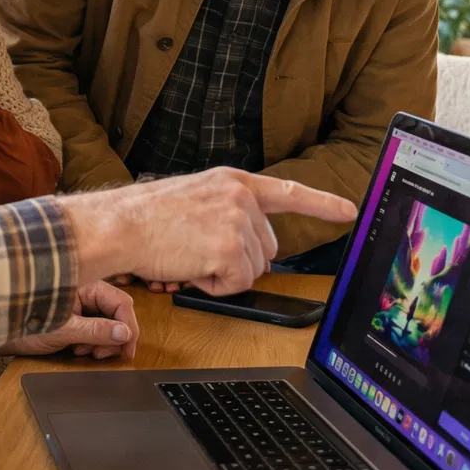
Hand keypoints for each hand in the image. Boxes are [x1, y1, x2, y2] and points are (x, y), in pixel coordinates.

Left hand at [0, 281, 138, 360]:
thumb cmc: (24, 322)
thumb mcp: (64, 330)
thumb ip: (96, 331)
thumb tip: (123, 334)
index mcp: (85, 284)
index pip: (121, 303)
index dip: (129, 328)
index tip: (128, 349)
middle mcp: (86, 290)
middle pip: (117, 313)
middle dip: (115, 337)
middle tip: (102, 355)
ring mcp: (81, 302)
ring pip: (108, 322)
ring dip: (103, 341)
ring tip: (87, 352)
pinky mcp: (76, 313)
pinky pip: (96, 327)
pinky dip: (93, 341)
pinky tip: (80, 349)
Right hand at [60, 169, 357, 296]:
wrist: (119, 225)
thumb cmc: (145, 218)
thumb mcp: (195, 198)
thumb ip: (228, 211)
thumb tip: (250, 245)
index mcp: (233, 182)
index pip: (288, 191)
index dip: (322, 204)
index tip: (350, 211)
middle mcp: (241, 197)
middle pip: (268, 249)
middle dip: (239, 261)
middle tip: (199, 253)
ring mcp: (238, 222)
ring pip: (254, 270)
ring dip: (223, 275)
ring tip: (189, 258)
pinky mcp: (231, 248)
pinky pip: (238, 284)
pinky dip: (214, 287)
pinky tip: (190, 269)